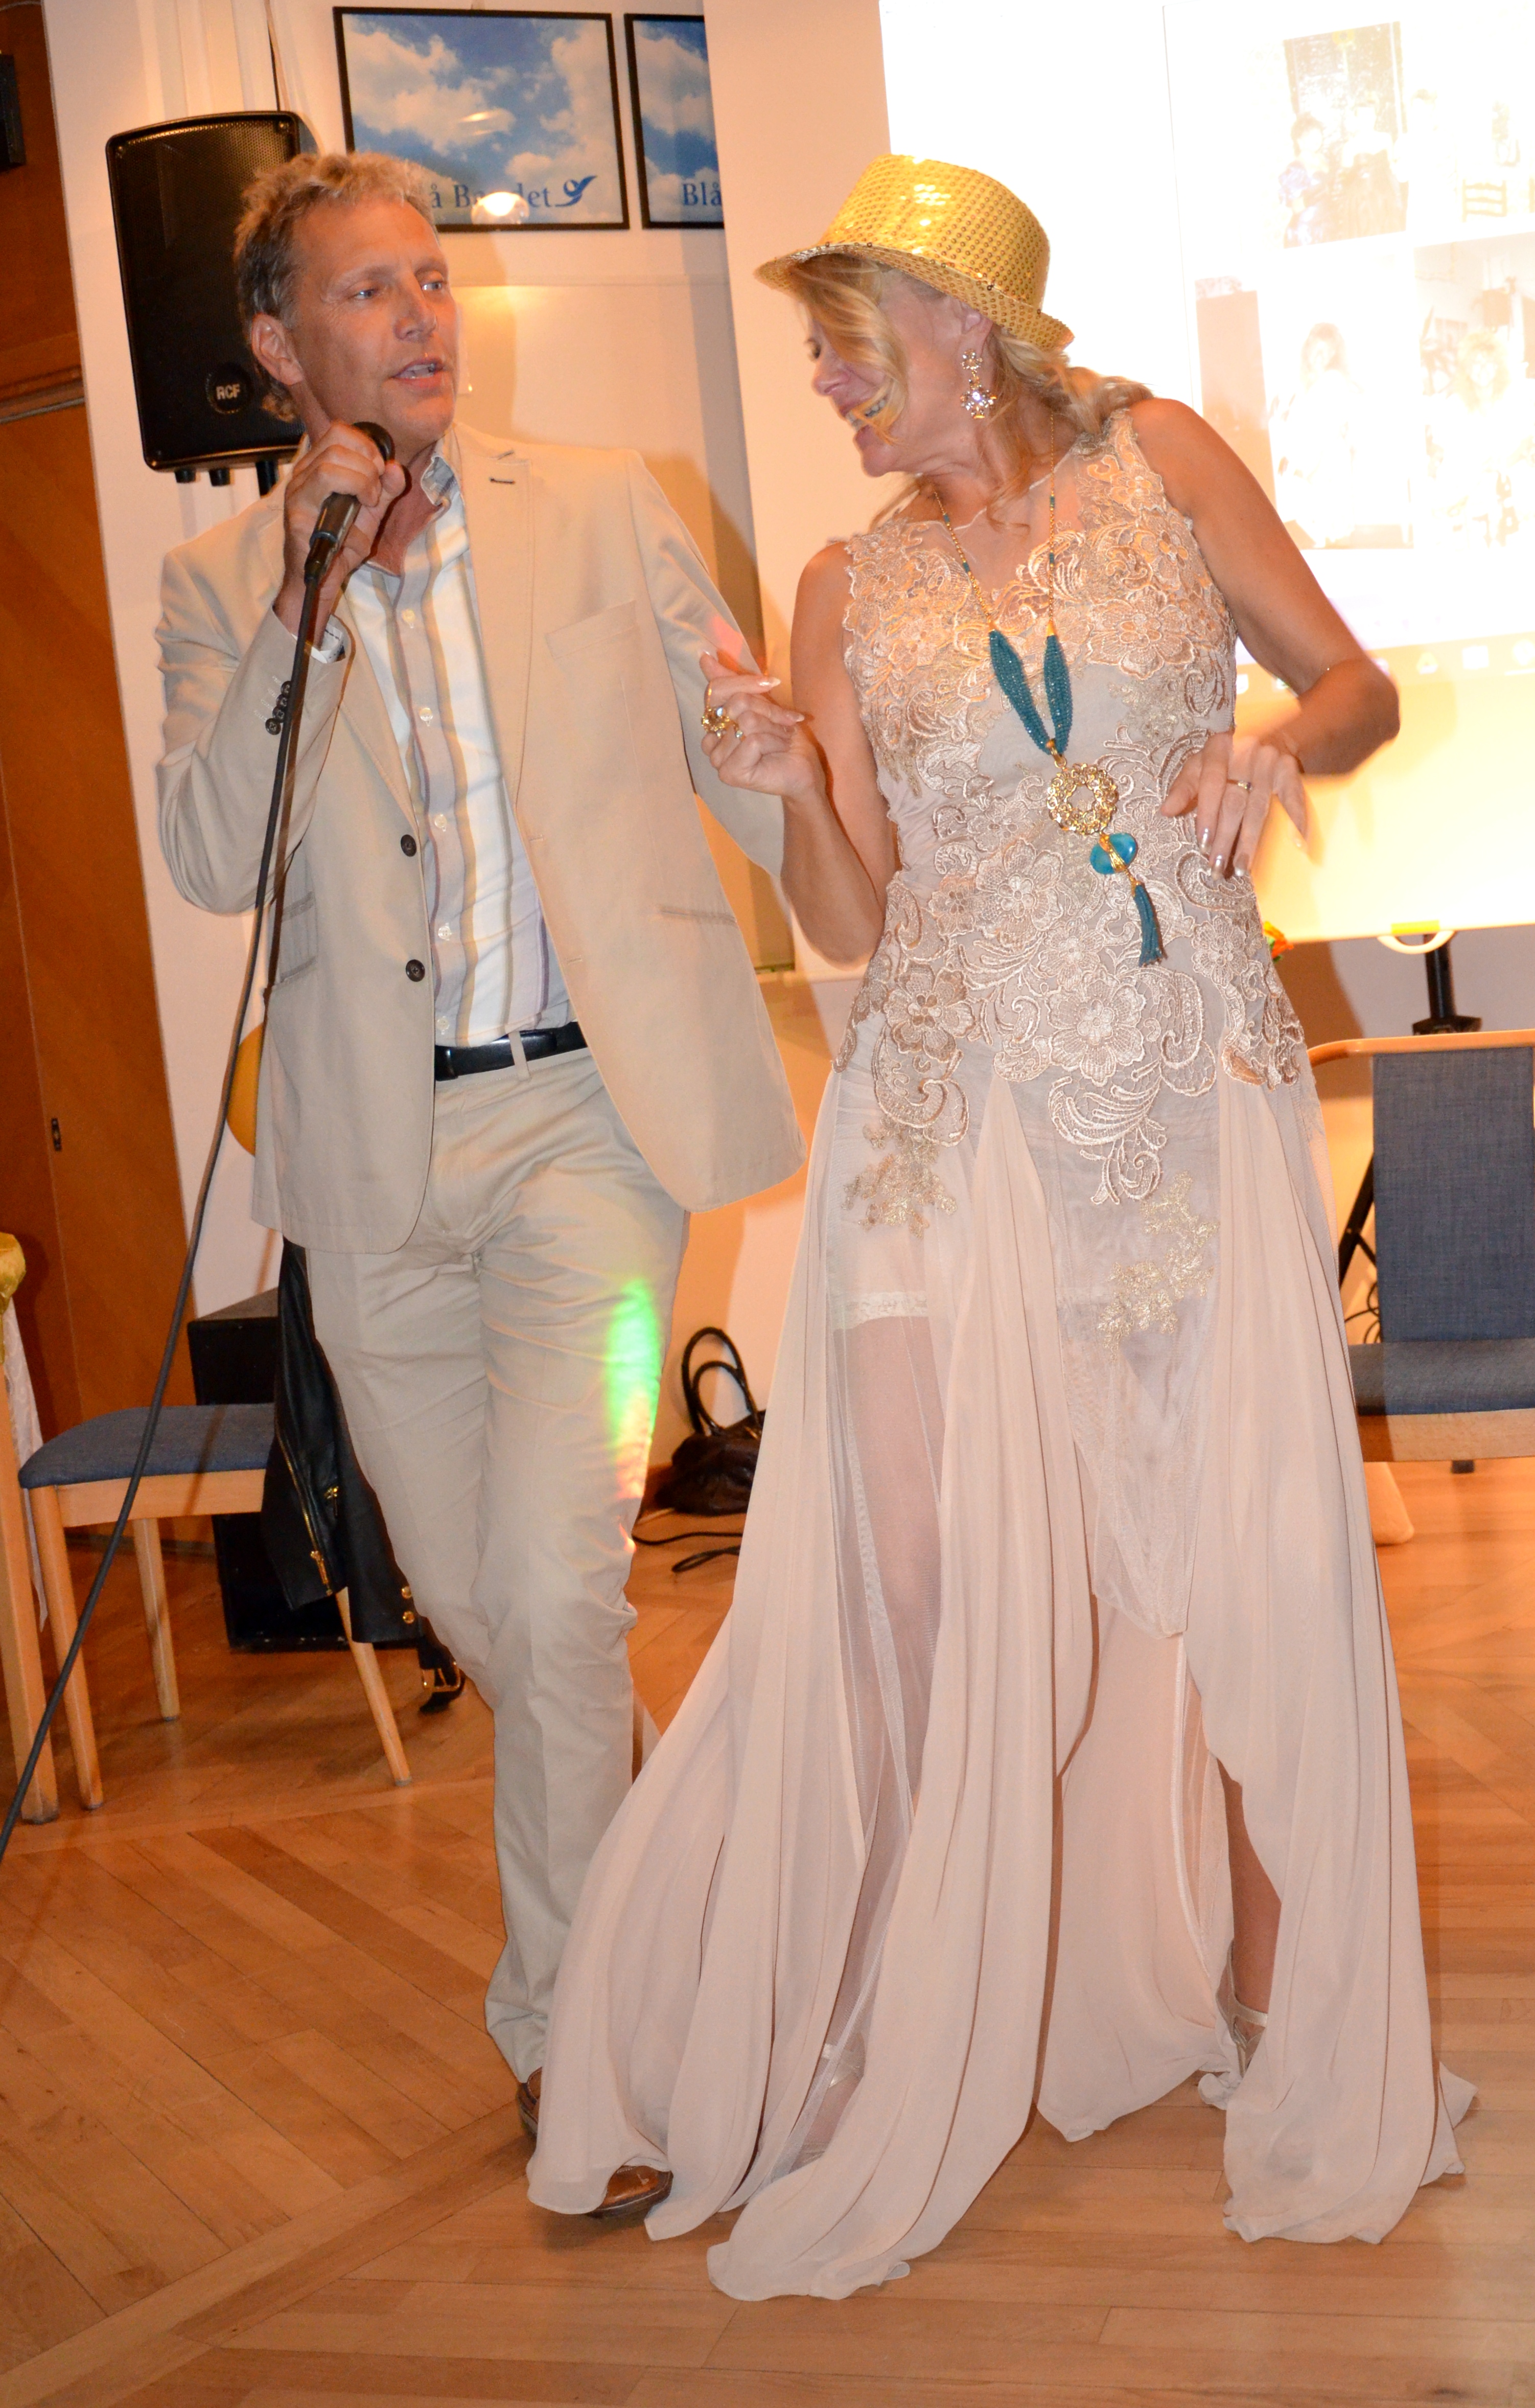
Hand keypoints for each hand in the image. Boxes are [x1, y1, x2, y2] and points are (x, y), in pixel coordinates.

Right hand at [274, 421, 406, 635]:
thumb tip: (396, 467)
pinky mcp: (297, 512)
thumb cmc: (340, 547)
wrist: (318, 581)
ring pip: (331, 461)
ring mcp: (297, 491)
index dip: (366, 443)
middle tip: (376, 489)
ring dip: (362, 478)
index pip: (339, 431)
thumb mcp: (371, 516)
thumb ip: (385, 491)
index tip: (381, 469)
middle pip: (337, 439)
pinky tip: (359, 512)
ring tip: (369, 501)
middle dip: (368, 460)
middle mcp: (303, 474)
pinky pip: (324, 483)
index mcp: (318, 467)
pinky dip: (351, 492)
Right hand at [698, 651, 822, 804]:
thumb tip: (704, 655)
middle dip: (768, 709)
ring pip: (746, 722)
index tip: (773, 683)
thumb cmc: (785, 738)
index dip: (745, 682)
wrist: (804, 768)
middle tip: (785, 722)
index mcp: (715, 722)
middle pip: (735, 703)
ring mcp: (717, 759)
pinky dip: (774, 742)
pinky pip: (753, 741)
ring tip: (783, 739)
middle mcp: (711, 741)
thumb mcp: (762, 702)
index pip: (716, 689)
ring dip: (775, 728)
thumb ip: (733, 682)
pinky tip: (780, 751)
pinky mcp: (729, 773)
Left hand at [1160, 723, 1306, 876]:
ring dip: (1251, 840)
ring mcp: (1271, 763)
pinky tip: (1294, 845)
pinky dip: (1295, 823)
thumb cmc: (1227, 755)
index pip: (1211, 783)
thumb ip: (1183, 786)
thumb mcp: (1200, 763)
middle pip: (1234, 801)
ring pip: (1260, 807)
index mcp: (1219, 749)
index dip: (1207, 815)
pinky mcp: (1291, 772)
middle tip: (1217, 866)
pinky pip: (1293, 800)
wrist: (1267, 733)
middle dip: (1225, 837)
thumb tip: (1166, 810)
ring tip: (1242, 867)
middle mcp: (1246, 753)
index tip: (1203, 843)